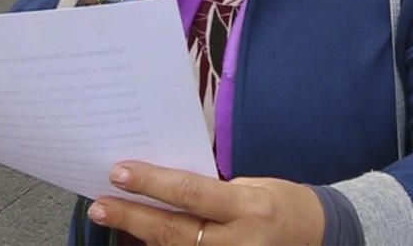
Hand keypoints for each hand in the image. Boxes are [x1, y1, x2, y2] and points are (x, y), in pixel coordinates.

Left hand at [86, 162, 324, 245]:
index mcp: (249, 209)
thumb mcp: (252, 187)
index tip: (120, 172)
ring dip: (139, 235)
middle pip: (173, 232)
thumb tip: (162, 189)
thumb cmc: (279, 203)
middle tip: (100, 204)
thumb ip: (211, 193)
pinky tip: (140, 237)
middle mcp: (238, 243)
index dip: (152, 183)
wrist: (312, 236)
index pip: (191, 194)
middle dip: (131, 217)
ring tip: (111, 215)